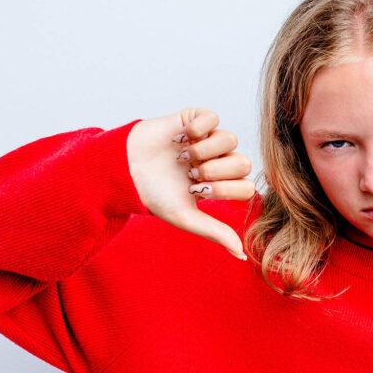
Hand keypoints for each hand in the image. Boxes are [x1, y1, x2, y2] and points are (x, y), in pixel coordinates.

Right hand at [126, 107, 254, 259]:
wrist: (125, 170)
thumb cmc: (155, 194)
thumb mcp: (186, 217)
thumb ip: (216, 232)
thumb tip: (241, 254)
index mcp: (221, 184)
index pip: (246, 187)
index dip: (224, 190)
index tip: (196, 191)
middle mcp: (219, 161)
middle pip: (243, 163)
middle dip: (215, 171)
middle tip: (190, 174)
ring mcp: (209, 139)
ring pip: (231, 139)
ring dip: (204, 151)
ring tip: (182, 157)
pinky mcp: (195, 119)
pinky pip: (213, 118)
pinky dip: (197, 129)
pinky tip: (179, 138)